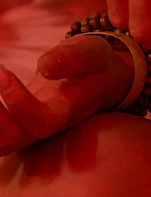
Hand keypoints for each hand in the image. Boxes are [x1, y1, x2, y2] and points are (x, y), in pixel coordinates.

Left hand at [0, 35, 133, 151]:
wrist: (95, 80)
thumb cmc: (94, 64)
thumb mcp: (92, 53)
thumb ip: (72, 59)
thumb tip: (45, 67)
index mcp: (67, 112)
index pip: (41, 121)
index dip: (19, 103)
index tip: (3, 73)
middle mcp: (46, 128)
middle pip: (13, 140)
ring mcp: (29, 130)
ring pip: (1, 143)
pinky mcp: (17, 126)